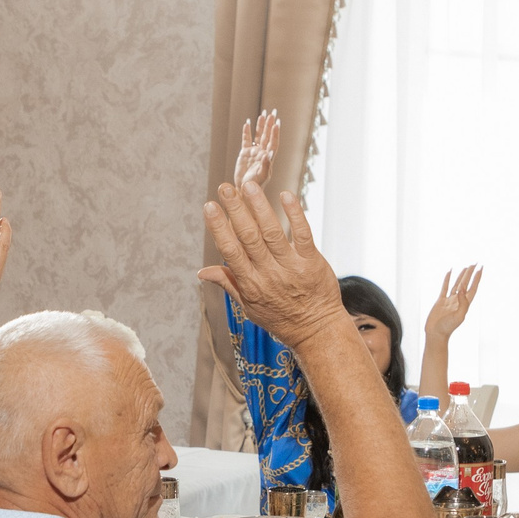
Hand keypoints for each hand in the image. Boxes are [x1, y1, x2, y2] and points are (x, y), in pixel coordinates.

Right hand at [200, 180, 347, 348]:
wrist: (317, 331)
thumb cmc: (281, 318)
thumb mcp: (249, 307)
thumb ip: (228, 284)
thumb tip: (201, 272)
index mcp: (250, 284)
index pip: (230, 251)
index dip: (219, 228)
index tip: (209, 207)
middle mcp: (269, 274)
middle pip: (249, 237)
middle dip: (236, 210)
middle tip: (226, 187)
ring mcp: (291, 268)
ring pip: (272, 233)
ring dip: (260, 207)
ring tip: (250, 186)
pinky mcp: (312, 262)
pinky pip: (303, 235)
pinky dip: (294, 215)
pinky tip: (286, 196)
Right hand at [233, 111, 279, 191]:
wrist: (244, 190)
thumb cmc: (255, 186)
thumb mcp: (262, 176)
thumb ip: (266, 165)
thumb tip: (269, 154)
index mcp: (268, 157)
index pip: (273, 142)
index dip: (275, 133)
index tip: (276, 122)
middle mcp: (262, 152)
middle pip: (267, 135)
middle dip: (269, 124)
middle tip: (272, 111)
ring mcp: (254, 152)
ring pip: (258, 135)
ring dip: (260, 125)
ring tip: (262, 114)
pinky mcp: (244, 153)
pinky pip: (246, 140)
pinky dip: (247, 132)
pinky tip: (247, 123)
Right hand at [425, 264, 481, 339]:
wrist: (436, 334)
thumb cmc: (448, 328)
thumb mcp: (459, 316)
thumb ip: (463, 303)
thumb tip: (463, 289)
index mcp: (465, 304)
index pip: (473, 287)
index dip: (477, 278)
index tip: (481, 268)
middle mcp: (458, 300)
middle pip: (466, 283)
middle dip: (471, 274)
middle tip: (475, 263)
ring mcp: (450, 300)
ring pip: (457, 284)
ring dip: (462, 275)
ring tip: (466, 267)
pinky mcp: (441, 301)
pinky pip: (445, 287)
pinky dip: (447, 279)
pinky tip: (449, 272)